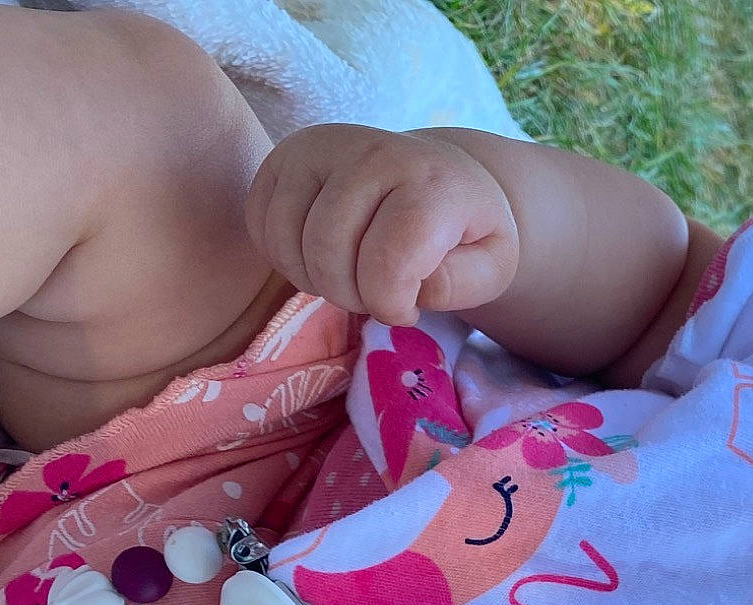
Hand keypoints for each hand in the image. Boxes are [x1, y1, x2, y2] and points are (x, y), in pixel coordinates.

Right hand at [244, 124, 520, 324]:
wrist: (440, 176)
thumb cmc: (464, 231)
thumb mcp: (491, 265)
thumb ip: (462, 283)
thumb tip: (412, 287)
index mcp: (430, 183)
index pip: (387, 263)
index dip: (391, 305)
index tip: (408, 309)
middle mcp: (371, 152)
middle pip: (329, 254)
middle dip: (351, 297)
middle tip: (377, 295)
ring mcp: (320, 147)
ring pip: (288, 243)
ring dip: (316, 280)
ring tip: (351, 275)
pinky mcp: (283, 155)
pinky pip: (261, 226)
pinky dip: (285, 258)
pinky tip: (320, 256)